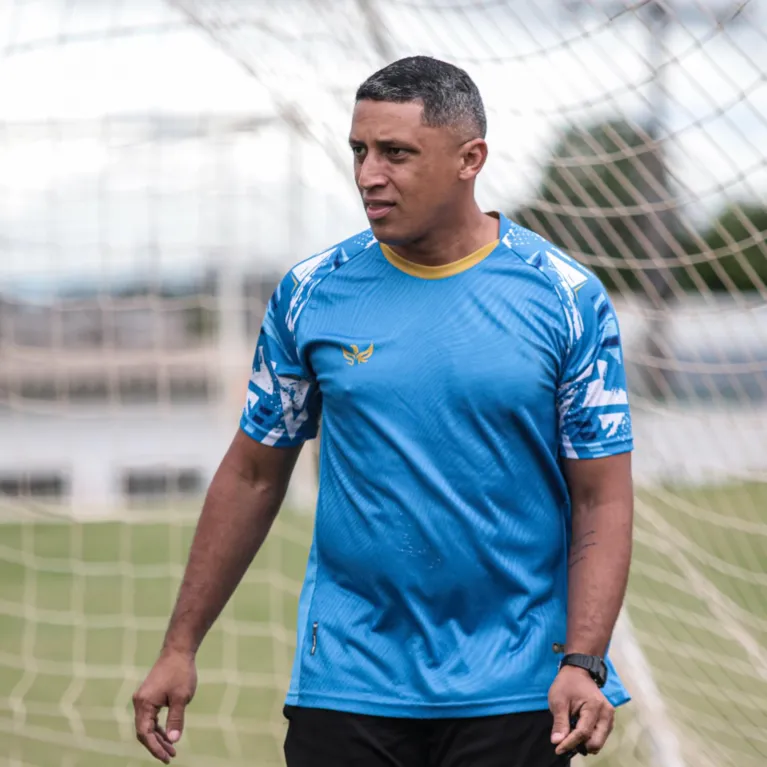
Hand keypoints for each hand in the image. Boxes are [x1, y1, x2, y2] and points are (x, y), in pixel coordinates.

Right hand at [133, 649, 197, 763]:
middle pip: (144, 731)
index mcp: (144, 703)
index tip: (167, 758)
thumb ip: (176, 719)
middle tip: (170, 757)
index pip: (145, 733)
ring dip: (158, 737)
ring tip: (172, 749)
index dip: (155, 747)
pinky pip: (151, 717)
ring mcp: (143, 698)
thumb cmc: (180, 672)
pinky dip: (158, 727)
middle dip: (156, 745)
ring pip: (147, 725)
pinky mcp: (149, 695)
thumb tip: (173, 740)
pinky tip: (168, 735)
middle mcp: (139, 702)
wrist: (178, 651)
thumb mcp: (181, 698)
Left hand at [549, 665, 614, 756]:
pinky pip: (600, 736)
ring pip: (599, 742)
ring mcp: (609, 717)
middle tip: (564, 741)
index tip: (558, 749)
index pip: (583, 733)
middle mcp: (607, 714)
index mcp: (594, 706)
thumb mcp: (558, 700)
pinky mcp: (608, 720)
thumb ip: (559, 723)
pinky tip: (577, 730)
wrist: (578, 672)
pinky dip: (589, 738)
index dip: (570, 743)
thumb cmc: (567, 684)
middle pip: (595, 742)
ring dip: (584, 743)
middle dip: (579, 745)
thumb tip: (557, 742)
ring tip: (570, 733)